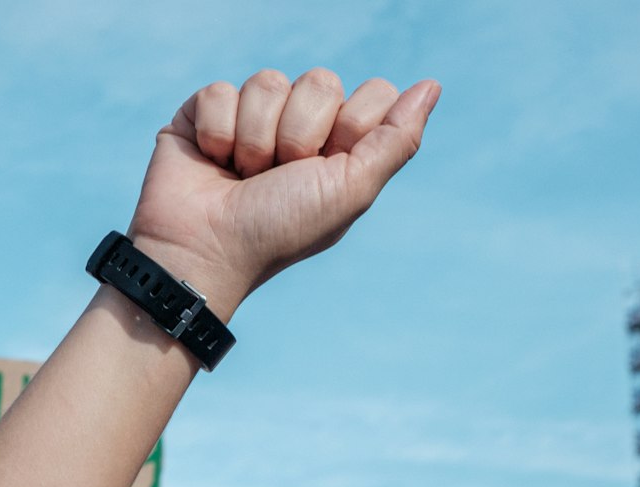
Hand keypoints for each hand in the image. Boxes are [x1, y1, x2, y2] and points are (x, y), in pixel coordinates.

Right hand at [127, 69, 440, 318]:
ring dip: (255, 139)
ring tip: (242, 177)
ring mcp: (252, 117)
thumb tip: (432, 86)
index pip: (372, 93)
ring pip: (269, 81)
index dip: (351, 128)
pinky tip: (213, 164)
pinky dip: (218, 134)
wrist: (206, 252)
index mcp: (340, 145)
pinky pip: (222, 90)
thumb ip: (395, 140)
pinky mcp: (206, 112)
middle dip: (299, 135)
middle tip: (278, 177)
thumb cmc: (278, 232)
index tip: (325, 170)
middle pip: (322, 81)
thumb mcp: (349, 191)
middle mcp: (298, 126)